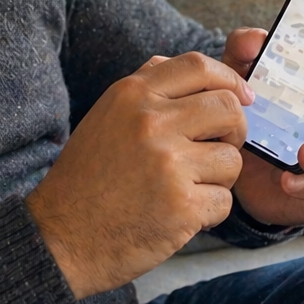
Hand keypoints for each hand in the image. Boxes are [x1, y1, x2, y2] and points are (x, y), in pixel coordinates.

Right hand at [26, 52, 252, 298]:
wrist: (61, 238)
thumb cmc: (87, 177)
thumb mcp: (107, 115)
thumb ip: (149, 88)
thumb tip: (202, 71)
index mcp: (132, 95)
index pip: (198, 66)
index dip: (229, 79)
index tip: (241, 97)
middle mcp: (151, 122)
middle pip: (228, 109)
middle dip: (234, 131)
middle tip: (219, 148)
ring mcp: (169, 164)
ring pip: (232, 159)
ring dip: (218, 177)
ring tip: (186, 187)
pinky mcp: (182, 206)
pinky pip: (224, 201)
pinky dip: (209, 211)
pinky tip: (179, 214)